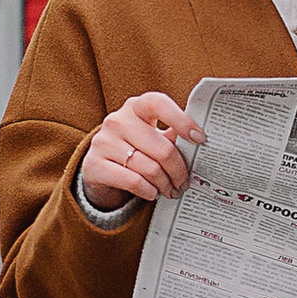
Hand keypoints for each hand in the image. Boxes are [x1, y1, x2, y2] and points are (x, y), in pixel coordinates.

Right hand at [84, 91, 200, 205]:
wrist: (100, 169)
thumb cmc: (135, 149)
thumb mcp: (153, 137)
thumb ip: (173, 136)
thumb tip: (202, 144)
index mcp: (135, 107)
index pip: (158, 104)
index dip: (182, 121)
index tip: (200, 140)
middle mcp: (117, 120)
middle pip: (162, 148)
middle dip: (179, 170)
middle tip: (185, 183)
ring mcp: (103, 142)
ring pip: (149, 168)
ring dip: (165, 184)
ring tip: (171, 190)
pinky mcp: (94, 165)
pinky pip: (133, 181)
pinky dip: (149, 191)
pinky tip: (153, 193)